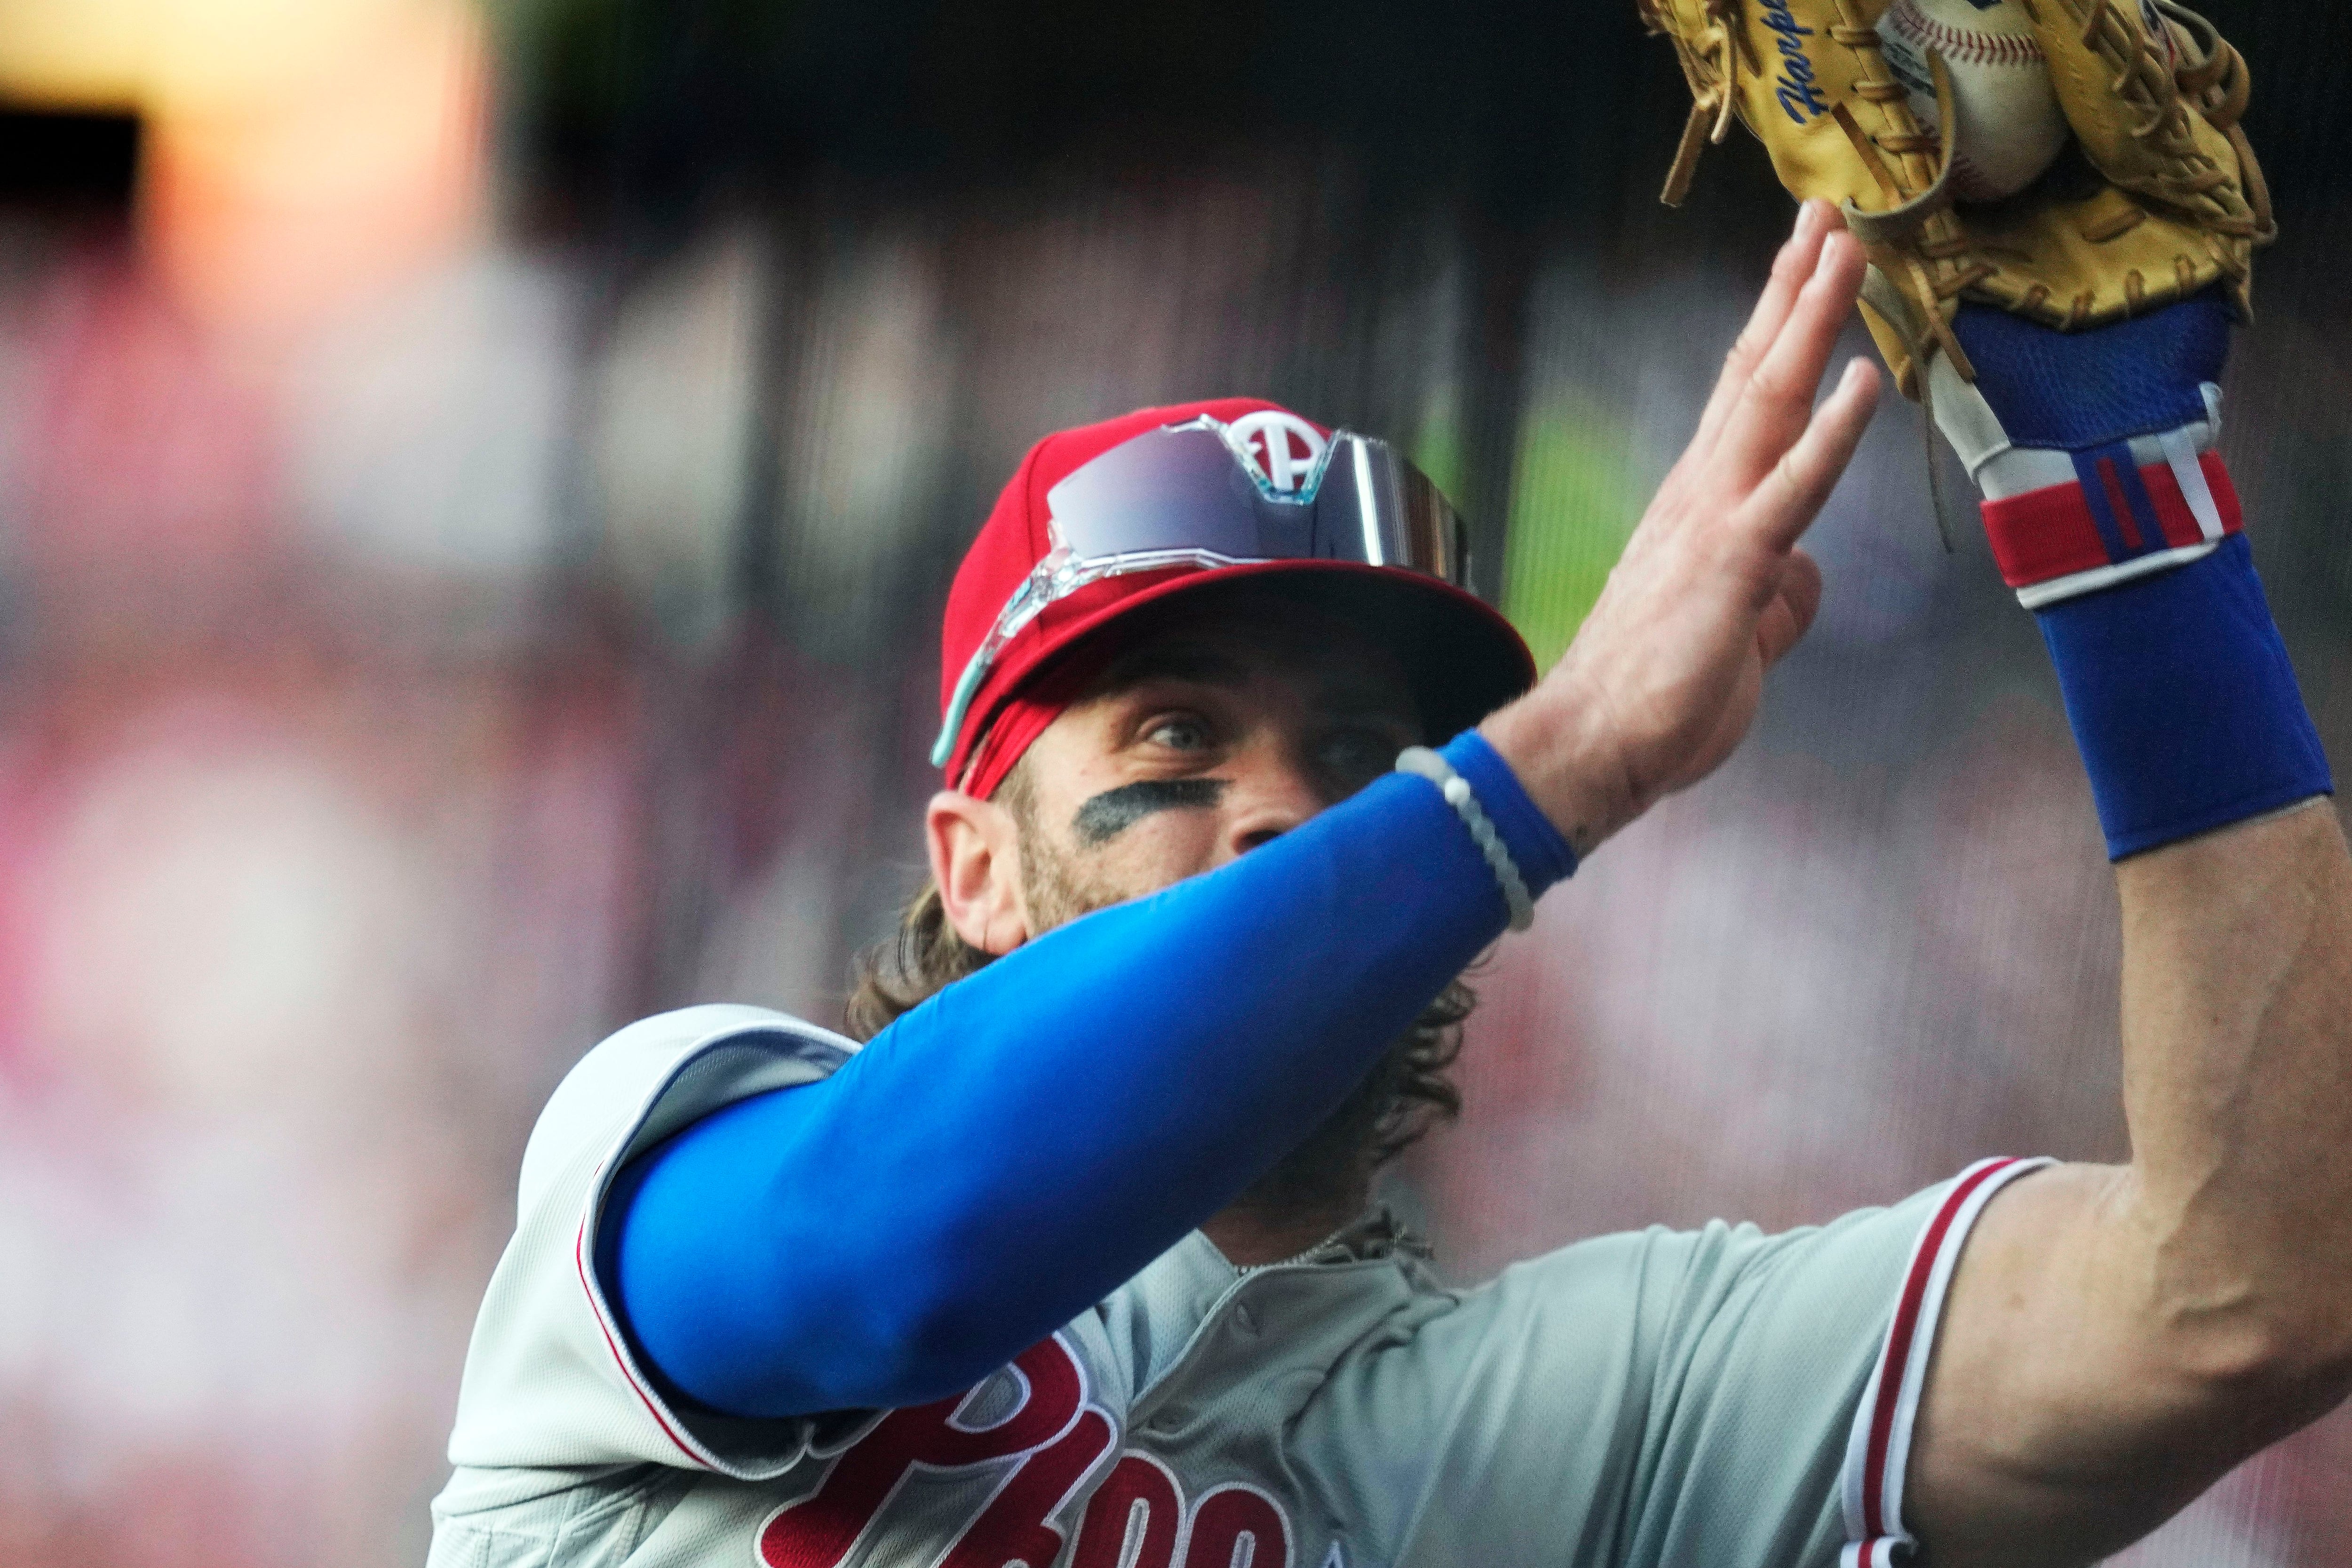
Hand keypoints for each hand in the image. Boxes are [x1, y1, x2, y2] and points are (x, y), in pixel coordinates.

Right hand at [1483, 201, 1878, 853]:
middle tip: (1824, 216)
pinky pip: (1794, 486)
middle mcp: (1702, 493)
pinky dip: (1832, 431)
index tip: (1804, 263)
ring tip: (1843, 249)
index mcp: (1699, 506)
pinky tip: (1863, 378)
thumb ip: (1773, 597)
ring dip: (1811, 320)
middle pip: (1757, 372)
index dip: (1779, 326)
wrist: (1593, 743)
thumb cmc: (1654, 699)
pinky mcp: (1734, 561)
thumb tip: (1799, 578)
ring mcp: (1716, 519)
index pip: (1745, 398)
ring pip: (1772, 401)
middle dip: (1794, 290)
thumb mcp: (1736, 639)